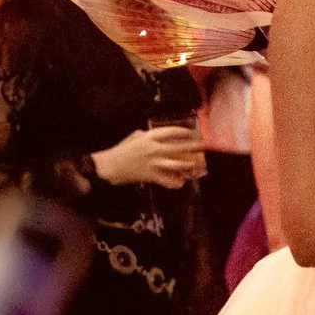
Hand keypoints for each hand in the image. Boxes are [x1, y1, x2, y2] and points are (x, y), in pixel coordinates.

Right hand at [91, 124, 206, 188]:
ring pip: (176, 164)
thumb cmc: (122, 150)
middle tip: (203, 146)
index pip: (170, 132)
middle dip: (192, 146)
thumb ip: (148, 135)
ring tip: (196, 165)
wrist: (111, 166)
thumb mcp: (134, 137)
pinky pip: (167, 180)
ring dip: (188, 165)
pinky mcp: (151, 176)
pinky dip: (174, 182)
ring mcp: (154, 163)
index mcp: (149, 138)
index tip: (191, 132)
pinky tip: (181, 183)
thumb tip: (159, 135)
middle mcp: (154, 149)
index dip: (182, 131)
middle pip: (178, 147)